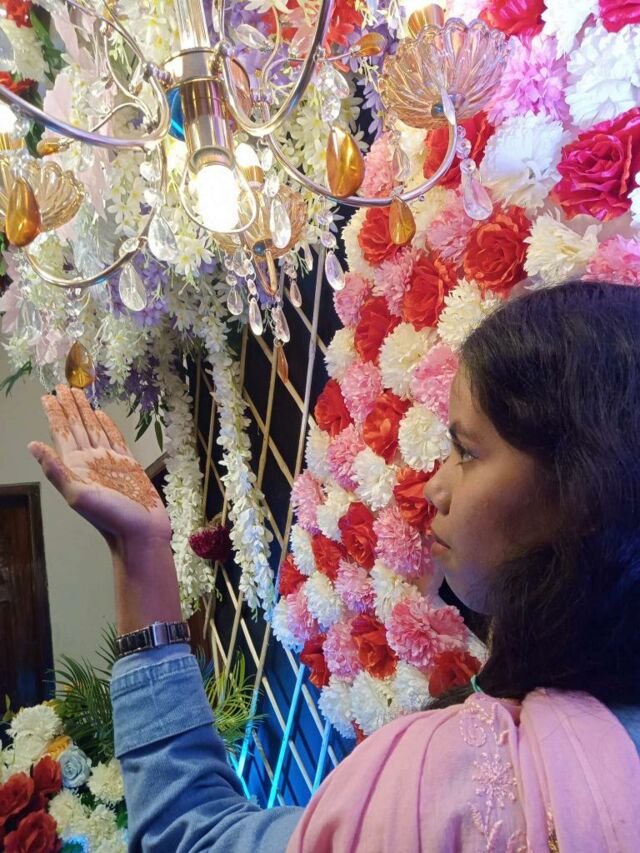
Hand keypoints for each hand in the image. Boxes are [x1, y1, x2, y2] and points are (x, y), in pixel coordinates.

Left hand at [29, 385, 171, 548]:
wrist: (141, 533)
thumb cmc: (111, 518)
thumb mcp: (77, 495)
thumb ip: (55, 470)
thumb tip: (32, 445)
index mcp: (76, 466)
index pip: (62, 432)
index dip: (54, 413)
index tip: (47, 395)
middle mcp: (90, 460)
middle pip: (76, 426)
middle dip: (68, 406)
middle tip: (61, 386)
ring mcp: (109, 461)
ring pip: (94, 428)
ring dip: (85, 411)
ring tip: (79, 393)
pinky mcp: (128, 464)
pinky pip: (115, 438)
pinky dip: (107, 425)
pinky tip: (102, 415)